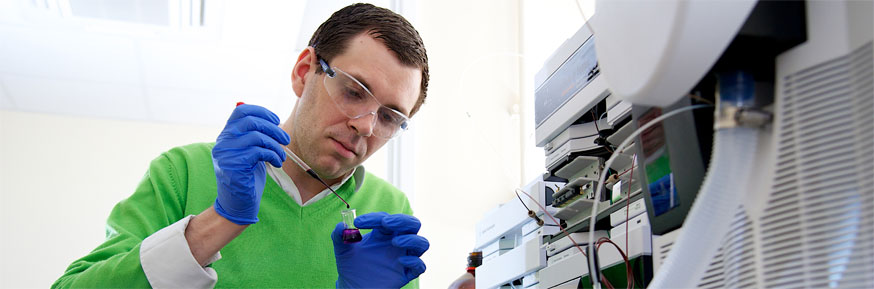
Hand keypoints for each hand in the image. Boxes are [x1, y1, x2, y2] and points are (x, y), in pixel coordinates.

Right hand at [212, 104, 289, 224]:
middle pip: (251, 122)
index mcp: (226, 135)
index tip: (276, 120)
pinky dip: (273, 155)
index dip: (261, 112)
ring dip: (275, 145)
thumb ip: (255, 136)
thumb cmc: (247, 176)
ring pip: (257, 137)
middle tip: (286, 139)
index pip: (241, 111)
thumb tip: (273, 121)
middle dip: (273, 129)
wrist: (237, 202)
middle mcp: (223, 141)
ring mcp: (226, 153)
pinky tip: (277, 163)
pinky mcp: (234, 165)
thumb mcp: (250, 152)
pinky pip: (259, 152)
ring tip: (281, 156)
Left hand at [332, 213, 429, 288]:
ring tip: (395, 242)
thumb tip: (342, 225)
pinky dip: (414, 261)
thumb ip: (339, 236)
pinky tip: (401, 261)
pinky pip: (420, 266)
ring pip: (422, 243)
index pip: (387, 219)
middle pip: (412, 224)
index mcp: (384, 233)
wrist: (352, 287)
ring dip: (411, 239)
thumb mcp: (342, 250)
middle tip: (386, 223)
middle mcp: (397, 242)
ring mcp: (403, 258)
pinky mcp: (406, 274)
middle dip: (402, 220)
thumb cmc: (350, 266)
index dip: (375, 218)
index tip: (358, 223)